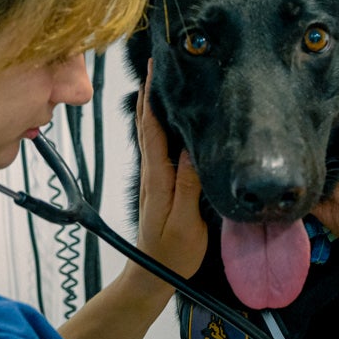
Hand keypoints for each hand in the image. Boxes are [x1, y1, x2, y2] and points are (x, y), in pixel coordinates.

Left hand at [134, 60, 206, 278]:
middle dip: (149, 92)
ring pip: (149, 133)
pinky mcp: (158, 184)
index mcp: (158, 177)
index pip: (153, 128)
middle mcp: (151, 172)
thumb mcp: (187, 223)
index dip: (154, 97)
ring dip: (150, 105)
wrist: (151, 274)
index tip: (157, 70)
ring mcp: (153, 178)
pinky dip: (156, 125)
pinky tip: (165, 120)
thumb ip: (188, 188)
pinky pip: (155, 146)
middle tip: (156, 64)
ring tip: (157, 81)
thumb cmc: (172, 253)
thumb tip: (192, 151)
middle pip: (146, 124)